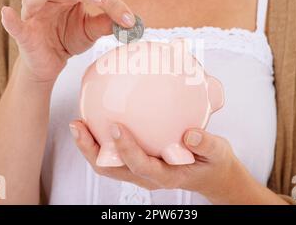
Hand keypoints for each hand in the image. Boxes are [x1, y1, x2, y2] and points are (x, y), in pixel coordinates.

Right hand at [1, 0, 135, 82]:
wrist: (49, 63)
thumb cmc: (68, 38)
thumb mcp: (91, 31)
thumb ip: (106, 24)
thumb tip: (128, 22)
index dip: (113, 4)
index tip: (130, 20)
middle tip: (104, 0)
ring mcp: (33, 11)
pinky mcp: (23, 31)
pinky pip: (16, 24)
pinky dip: (11, 20)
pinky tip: (7, 13)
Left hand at [69, 120, 237, 203]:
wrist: (212, 175)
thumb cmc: (213, 162)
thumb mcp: (218, 152)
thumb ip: (206, 144)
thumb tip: (190, 134)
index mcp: (167, 175)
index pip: (141, 165)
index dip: (126, 149)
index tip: (116, 126)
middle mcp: (149, 176)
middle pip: (112, 168)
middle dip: (91, 150)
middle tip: (78, 125)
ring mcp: (140, 172)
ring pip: (108, 164)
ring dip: (89, 146)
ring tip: (77, 123)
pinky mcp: (138, 164)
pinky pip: (113, 155)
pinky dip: (100, 141)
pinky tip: (97, 119)